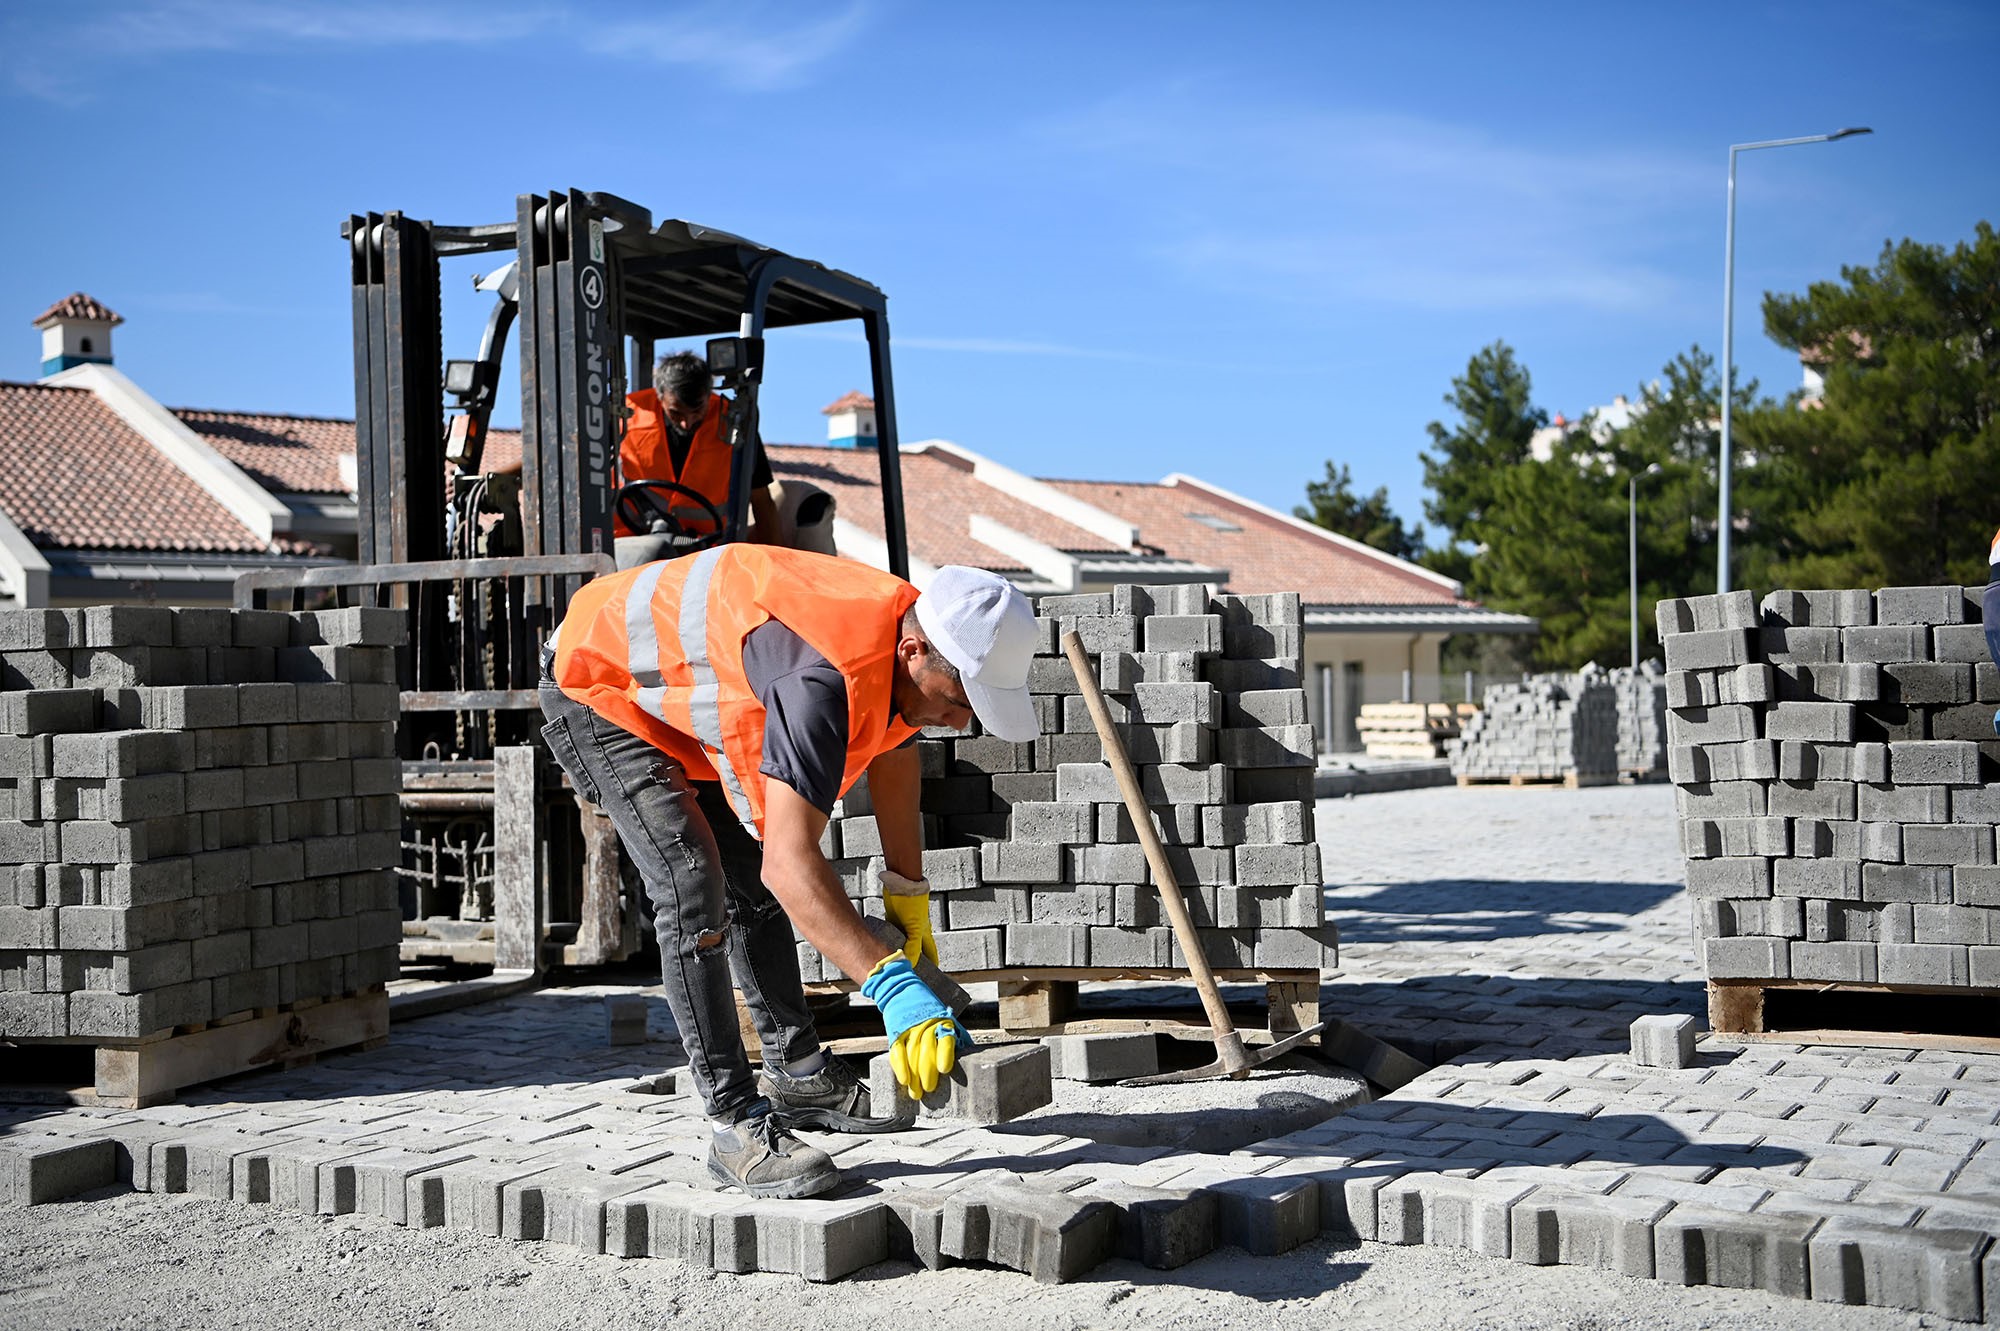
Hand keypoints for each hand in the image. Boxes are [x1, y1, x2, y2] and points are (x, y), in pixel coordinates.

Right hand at [861, 954, 971, 1096]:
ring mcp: (909, 1028)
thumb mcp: (944, 1017)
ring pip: (911, 1054)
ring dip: (914, 1076)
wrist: (902, 988)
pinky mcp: (895, 1032)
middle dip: (927, 1071)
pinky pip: (897, 1051)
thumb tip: (970, 1053)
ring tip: (916, 1092)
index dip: (944, 1053)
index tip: (944, 1069)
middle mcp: (925, 1023)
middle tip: (929, 1089)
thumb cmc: (929, 1010)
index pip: (944, 1037)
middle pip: (926, 1049)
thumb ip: (953, 1035)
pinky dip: (899, 1067)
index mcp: (941, 1020)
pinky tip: (904, 1080)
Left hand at [878, 869, 936, 969]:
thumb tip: (910, 963)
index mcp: (925, 935)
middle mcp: (916, 933)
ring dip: (898, 953)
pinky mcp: (894, 921)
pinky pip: (891, 936)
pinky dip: (888, 942)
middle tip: (905, 975)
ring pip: (903, 945)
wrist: (901, 884)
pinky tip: (882, 949)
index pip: (931, 955)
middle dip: (912, 963)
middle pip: (916, 952)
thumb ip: (913, 946)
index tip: (927, 979)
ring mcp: (905, 927)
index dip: (931, 967)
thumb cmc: (912, 904)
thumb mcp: (914, 927)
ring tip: (891, 965)